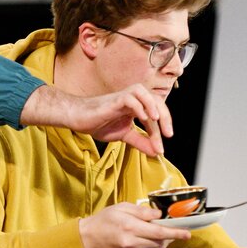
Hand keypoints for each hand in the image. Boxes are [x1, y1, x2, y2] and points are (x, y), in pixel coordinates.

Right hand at [20, 85, 172, 155]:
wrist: (78, 119)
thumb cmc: (98, 123)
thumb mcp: (124, 135)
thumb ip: (140, 142)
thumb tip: (156, 152)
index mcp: (137, 106)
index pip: (156, 114)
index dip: (161, 130)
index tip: (161, 148)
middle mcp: (134, 99)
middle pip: (157, 101)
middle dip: (165, 118)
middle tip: (167, 135)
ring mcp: (124, 97)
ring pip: (146, 95)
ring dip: (154, 107)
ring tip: (157, 122)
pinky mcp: (115, 99)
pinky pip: (132, 98)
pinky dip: (140, 107)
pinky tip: (143, 118)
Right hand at [78, 201, 190, 247]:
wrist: (87, 239)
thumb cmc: (104, 220)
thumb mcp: (121, 208)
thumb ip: (141, 212)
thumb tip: (158, 215)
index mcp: (131, 228)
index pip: (160, 232)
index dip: (176, 233)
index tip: (187, 233)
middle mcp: (132, 243)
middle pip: (160, 242)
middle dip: (171, 236)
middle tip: (175, 230)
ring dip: (162, 242)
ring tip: (161, 234)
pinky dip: (152, 246)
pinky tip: (147, 239)